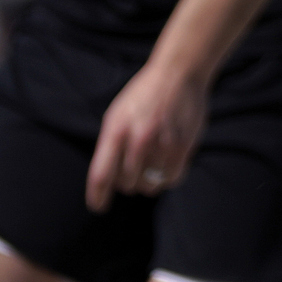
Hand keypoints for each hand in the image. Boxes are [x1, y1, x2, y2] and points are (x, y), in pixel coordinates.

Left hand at [86, 56, 210, 210]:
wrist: (178, 74)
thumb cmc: (142, 97)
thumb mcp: (115, 116)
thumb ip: (110, 146)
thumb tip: (107, 181)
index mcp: (115, 131)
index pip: (101, 175)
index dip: (97, 196)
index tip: (98, 207)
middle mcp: (138, 140)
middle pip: (126, 184)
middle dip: (126, 184)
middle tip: (130, 173)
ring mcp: (163, 144)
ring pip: (150, 185)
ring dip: (147, 183)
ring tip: (149, 167)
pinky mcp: (184, 147)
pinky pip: (172, 179)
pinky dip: (166, 179)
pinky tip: (164, 166)